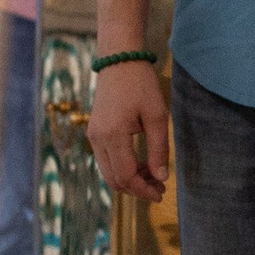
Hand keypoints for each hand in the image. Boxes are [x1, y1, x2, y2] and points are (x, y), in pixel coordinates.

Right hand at [89, 56, 167, 199]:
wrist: (119, 60)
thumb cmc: (141, 84)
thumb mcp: (157, 116)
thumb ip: (159, 149)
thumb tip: (161, 177)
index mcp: (113, 135)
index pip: (125, 176)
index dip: (143, 190)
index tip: (161, 193)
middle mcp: (98, 139)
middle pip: (114, 179)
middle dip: (137, 189)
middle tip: (159, 188)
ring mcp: (93, 136)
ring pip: (109, 172)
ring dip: (130, 179)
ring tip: (153, 176)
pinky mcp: (95, 132)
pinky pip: (106, 160)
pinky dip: (122, 168)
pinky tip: (141, 164)